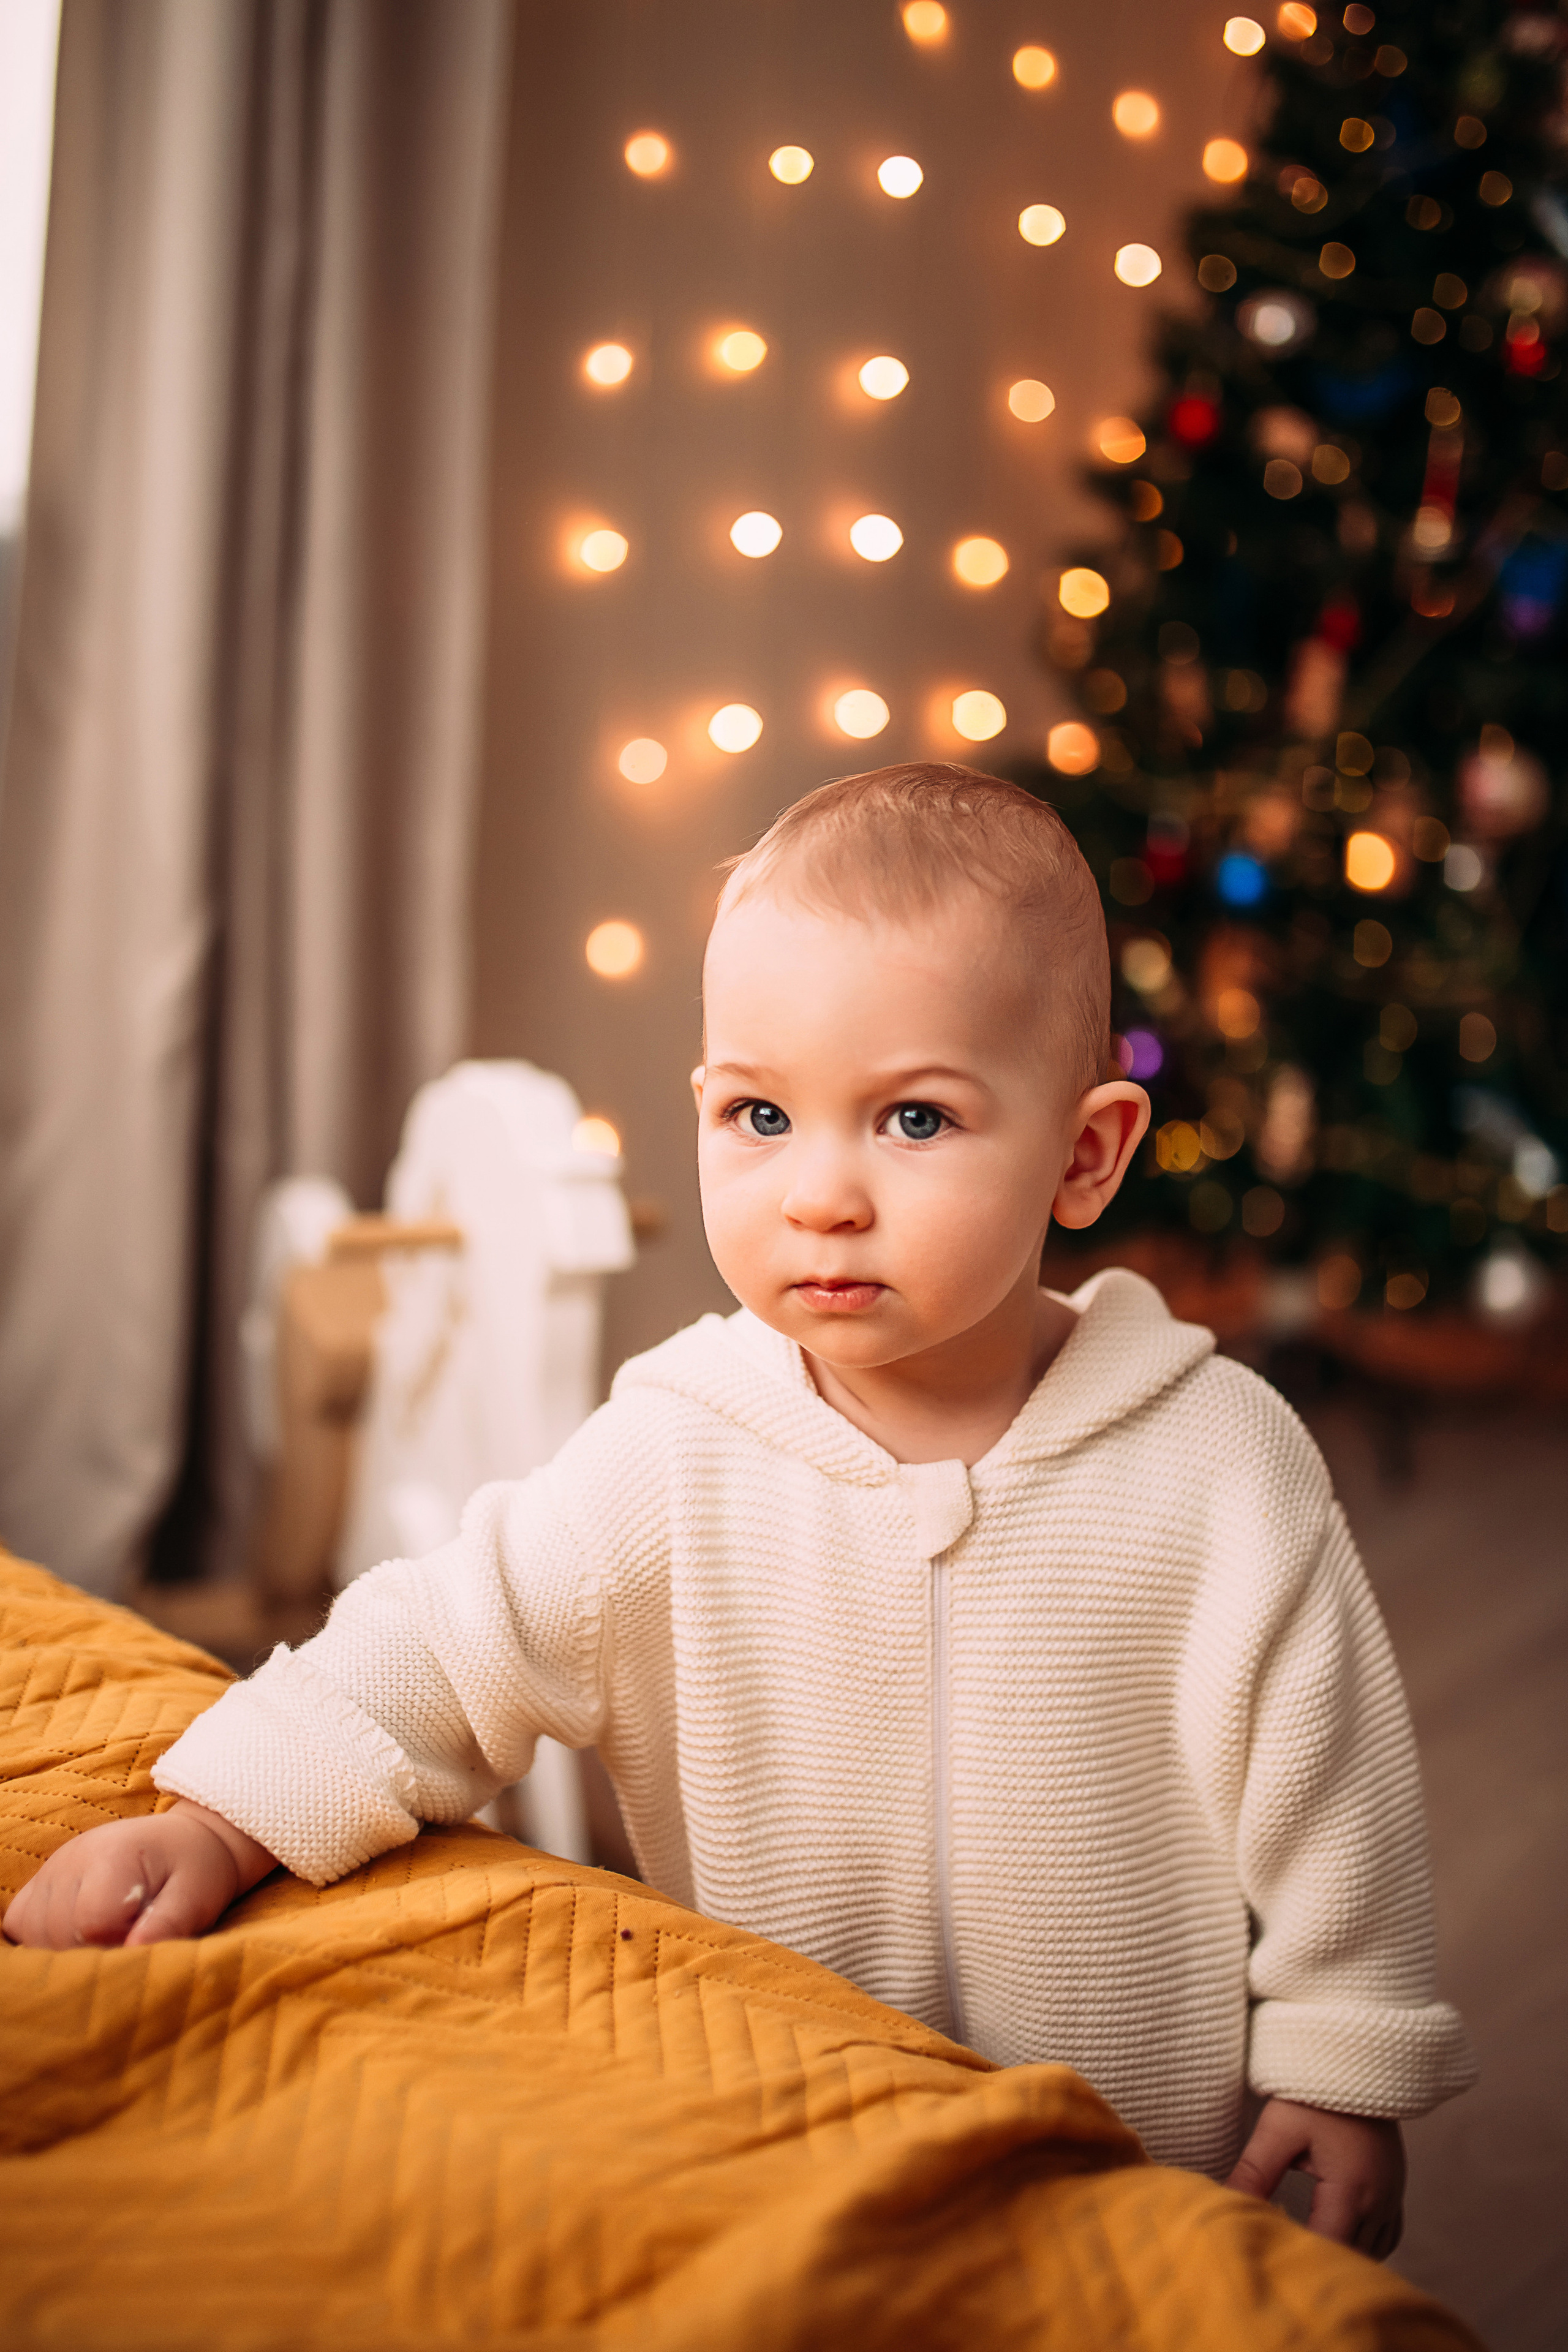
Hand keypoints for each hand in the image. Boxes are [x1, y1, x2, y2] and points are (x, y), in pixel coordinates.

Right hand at [2, 1800, 276, 1949]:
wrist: (186, 1842)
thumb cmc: (195, 1871)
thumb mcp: (197, 1897)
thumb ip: (169, 1924)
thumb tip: (134, 1953)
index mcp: (113, 1857)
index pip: (91, 1923)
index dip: (117, 1944)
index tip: (143, 1937)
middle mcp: (72, 1858)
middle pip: (57, 1933)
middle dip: (91, 1951)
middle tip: (129, 1937)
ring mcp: (53, 1868)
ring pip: (32, 1932)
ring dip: (64, 1947)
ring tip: (106, 1934)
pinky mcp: (43, 1880)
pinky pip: (19, 1919)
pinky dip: (38, 1937)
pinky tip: (72, 1935)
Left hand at [1226, 2097, 1404, 2257]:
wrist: (1355, 2059)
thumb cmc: (1313, 2093)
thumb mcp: (1278, 2129)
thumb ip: (1254, 2172)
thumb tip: (1224, 2205)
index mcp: (1350, 2188)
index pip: (1328, 2246)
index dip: (1302, 2261)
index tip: (1273, 2264)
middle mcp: (1379, 2201)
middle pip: (1352, 2257)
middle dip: (1321, 2264)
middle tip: (1284, 2265)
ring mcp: (1392, 2197)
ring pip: (1373, 2253)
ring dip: (1343, 2257)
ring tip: (1307, 2258)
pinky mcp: (1395, 2189)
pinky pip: (1387, 2237)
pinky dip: (1364, 2246)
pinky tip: (1337, 2239)